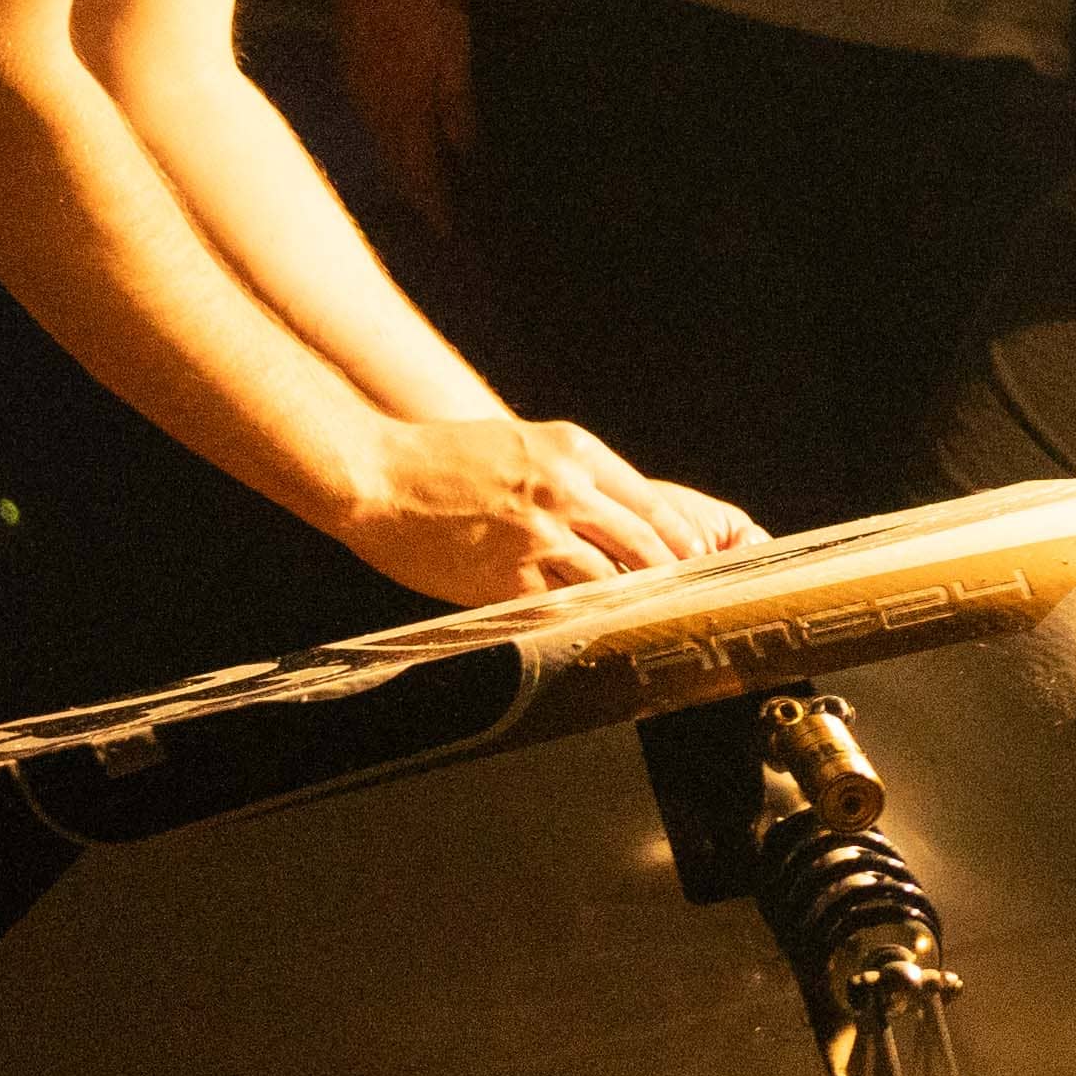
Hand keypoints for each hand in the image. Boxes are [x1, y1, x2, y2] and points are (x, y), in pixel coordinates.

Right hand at [332, 0, 475, 229]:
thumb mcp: (453, 48)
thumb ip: (457, 107)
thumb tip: (467, 157)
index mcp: (400, 105)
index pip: (419, 174)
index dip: (437, 207)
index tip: (455, 237)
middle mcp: (371, 104)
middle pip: (397, 165)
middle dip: (421, 197)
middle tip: (447, 227)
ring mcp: (356, 83)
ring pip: (383, 143)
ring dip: (406, 169)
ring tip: (431, 194)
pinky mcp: (352, 63)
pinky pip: (373, 117)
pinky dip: (392, 139)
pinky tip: (406, 140)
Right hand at [335, 415, 755, 602]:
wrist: (378, 475)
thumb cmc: (443, 459)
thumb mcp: (522, 444)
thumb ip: (570, 475)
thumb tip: (610, 513)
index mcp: (574, 452)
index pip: (651, 501)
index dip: (681, 537)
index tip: (697, 558)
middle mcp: (566, 491)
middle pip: (645, 542)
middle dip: (672, 574)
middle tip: (690, 597)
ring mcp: (540, 537)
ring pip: (612, 577)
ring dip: (633, 600)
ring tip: (651, 620)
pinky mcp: (510, 577)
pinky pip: (564, 605)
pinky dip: (585, 618)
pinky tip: (597, 631)